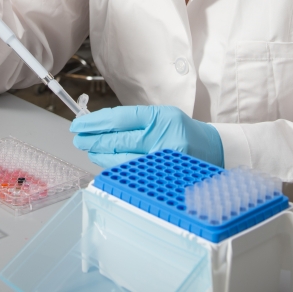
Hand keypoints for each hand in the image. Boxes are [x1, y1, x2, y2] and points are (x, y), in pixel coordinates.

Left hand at [70, 105, 223, 168]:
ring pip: (123, 159)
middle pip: (119, 140)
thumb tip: (101, 127)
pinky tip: (105, 162)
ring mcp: (164, 158)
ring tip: (89, 149)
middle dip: (94, 139)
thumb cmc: (182, 131)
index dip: (96, 122)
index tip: (79, 124)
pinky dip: (116, 167)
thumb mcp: (162, 117)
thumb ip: (135, 122)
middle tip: (78, 138)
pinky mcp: (165, 176)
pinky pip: (133, 172)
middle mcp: (163, 136)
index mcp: (160, 116)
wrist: (214, 149)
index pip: (121, 118)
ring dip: (101, 155)